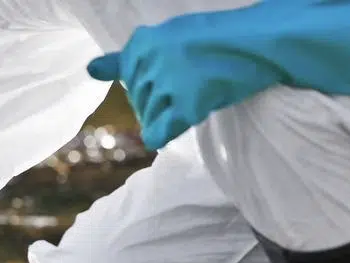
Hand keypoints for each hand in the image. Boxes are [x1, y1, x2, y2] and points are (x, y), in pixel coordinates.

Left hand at [87, 0, 349, 149]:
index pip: (129, 79)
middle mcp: (151, 61)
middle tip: (191, 86)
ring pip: (147, 118)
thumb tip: (88, 70)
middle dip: (158, 102)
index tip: (178, 72)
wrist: (261, 41)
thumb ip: (128, 57)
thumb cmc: (215, 39)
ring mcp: (168, 83)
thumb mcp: (167, 39)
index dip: (152, 83)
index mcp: (144, 42)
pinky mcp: (187, 104)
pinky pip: (159, 133)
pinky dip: (163, 135)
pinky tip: (174, 128)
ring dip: (165, 117)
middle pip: (138, 101)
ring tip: (195, 96)